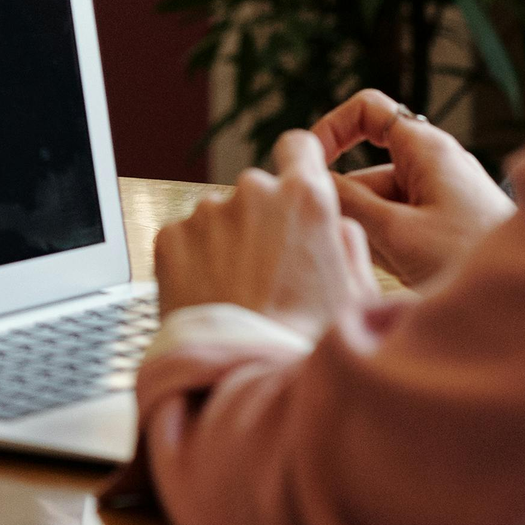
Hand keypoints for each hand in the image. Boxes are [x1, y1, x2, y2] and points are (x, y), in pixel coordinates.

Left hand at [153, 130, 375, 340]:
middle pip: (256, 192)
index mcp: (304, 198)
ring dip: (225, 243)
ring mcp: (206, 213)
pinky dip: (193, 262)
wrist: (242, 377)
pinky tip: (209, 297)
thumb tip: (334, 224)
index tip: (293, 183)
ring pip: (218, 217)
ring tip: (235, 294)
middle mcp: (252, 192)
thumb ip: (347, 242)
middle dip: (260, 222)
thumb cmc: (306, 343)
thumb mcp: (355, 292)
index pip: (299, 147)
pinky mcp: (169, 237)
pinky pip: (184, 240)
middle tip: (266, 274)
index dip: (298, 164)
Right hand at [311, 88, 515, 286]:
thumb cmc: (470, 258)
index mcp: (425, 148)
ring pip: (382, 205)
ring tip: (385, 269)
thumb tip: (310, 180)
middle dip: (349, 207)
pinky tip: (401, 278)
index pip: (367, 110)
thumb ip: (350, 203)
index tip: (310, 166)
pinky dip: (391, 248)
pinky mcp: (448, 228)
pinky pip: (402, 227)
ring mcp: (442, 199)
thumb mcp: (399, 232)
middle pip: (367, 171)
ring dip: (370, 235)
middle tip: (340, 245)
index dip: (332, 129)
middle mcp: (433, 166)